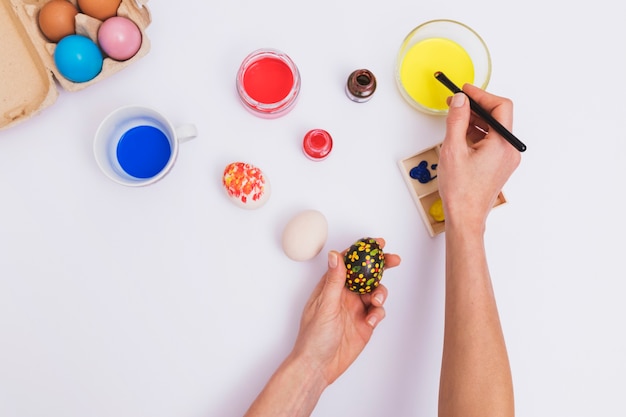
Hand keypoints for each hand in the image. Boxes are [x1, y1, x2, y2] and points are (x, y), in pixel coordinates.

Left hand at [290, 238, 400, 385]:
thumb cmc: (313, 337)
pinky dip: (378, 313)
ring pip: (375, 291)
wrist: (319, 366)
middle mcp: (345, 295)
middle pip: (367, 274)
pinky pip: (378, 311)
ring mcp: (356, 308)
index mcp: (331, 286)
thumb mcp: (325, 306)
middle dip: (381, 266)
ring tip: (376, 301)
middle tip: (394, 260)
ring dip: (380, 293)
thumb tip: (336, 255)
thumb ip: (334, 281)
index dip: (363, 251)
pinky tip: (371, 320)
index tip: (377, 244)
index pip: (349, 262)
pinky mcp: (365, 323)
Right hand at [437, 84, 520, 230]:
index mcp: (503, 145)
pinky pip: (490, 142)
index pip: (500, 107)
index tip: (465, 91)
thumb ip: (457, 120)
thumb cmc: (461, 191)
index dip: (482, 95)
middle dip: (476, 107)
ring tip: (454, 119)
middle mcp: (509, 151)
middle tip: (456, 103)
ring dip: (475, 121)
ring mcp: (505, 159)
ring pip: (493, 130)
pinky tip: (460, 136)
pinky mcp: (498, 166)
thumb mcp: (453, 149)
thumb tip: (461, 100)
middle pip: (497, 117)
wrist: (465, 217)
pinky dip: (476, 134)